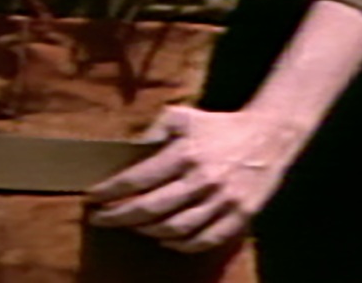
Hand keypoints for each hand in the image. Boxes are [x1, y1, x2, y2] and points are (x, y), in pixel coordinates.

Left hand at [84, 104, 303, 253]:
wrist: (269, 136)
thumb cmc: (218, 126)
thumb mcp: (183, 116)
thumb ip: (153, 131)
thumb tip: (126, 154)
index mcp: (186, 152)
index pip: (138, 179)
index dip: (110, 192)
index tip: (93, 198)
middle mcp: (203, 179)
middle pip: (151, 209)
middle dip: (119, 217)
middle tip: (100, 219)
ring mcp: (223, 201)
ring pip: (175, 229)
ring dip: (146, 232)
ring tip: (131, 227)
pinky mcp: (239, 216)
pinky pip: (204, 240)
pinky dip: (180, 245)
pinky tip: (164, 239)